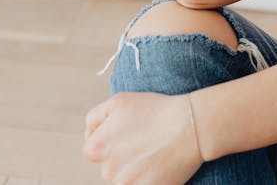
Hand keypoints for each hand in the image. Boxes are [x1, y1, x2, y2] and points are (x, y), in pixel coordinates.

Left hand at [83, 91, 202, 183]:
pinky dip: (147, 177)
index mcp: (97, 147)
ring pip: (123, 178)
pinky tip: (159, 163)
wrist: (188, 126)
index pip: (92, 149)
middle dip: (122, 154)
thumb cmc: (154, 110)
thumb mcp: (119, 101)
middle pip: (109, 166)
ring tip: (153, 150)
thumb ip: (94, 118)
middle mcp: (106, 171)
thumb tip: (88, 135)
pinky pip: (139, 184)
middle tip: (144, 139)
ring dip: (134, 168)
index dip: (110, 138)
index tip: (128, 131)